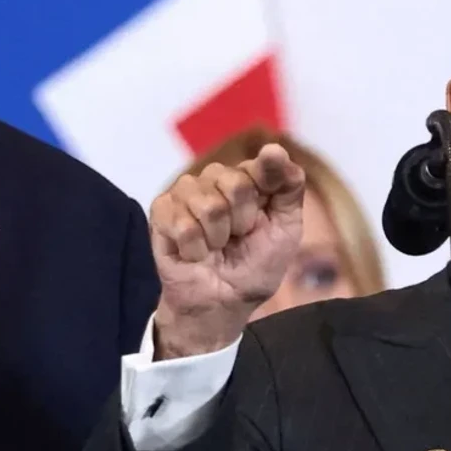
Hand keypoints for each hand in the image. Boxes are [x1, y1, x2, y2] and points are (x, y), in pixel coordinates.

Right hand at [150, 143, 304, 358]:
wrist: (224, 302)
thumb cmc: (255, 266)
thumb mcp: (286, 229)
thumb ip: (288, 188)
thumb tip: (274, 148)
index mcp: (249, 178)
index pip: (261, 164)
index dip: (266, 186)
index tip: (266, 210)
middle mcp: (216, 179)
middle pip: (234, 183)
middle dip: (242, 222)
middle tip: (238, 239)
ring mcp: (186, 193)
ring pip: (206, 204)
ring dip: (216, 238)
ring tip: (215, 248)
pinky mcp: (161, 212)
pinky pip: (180, 222)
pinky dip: (194, 248)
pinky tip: (194, 254)